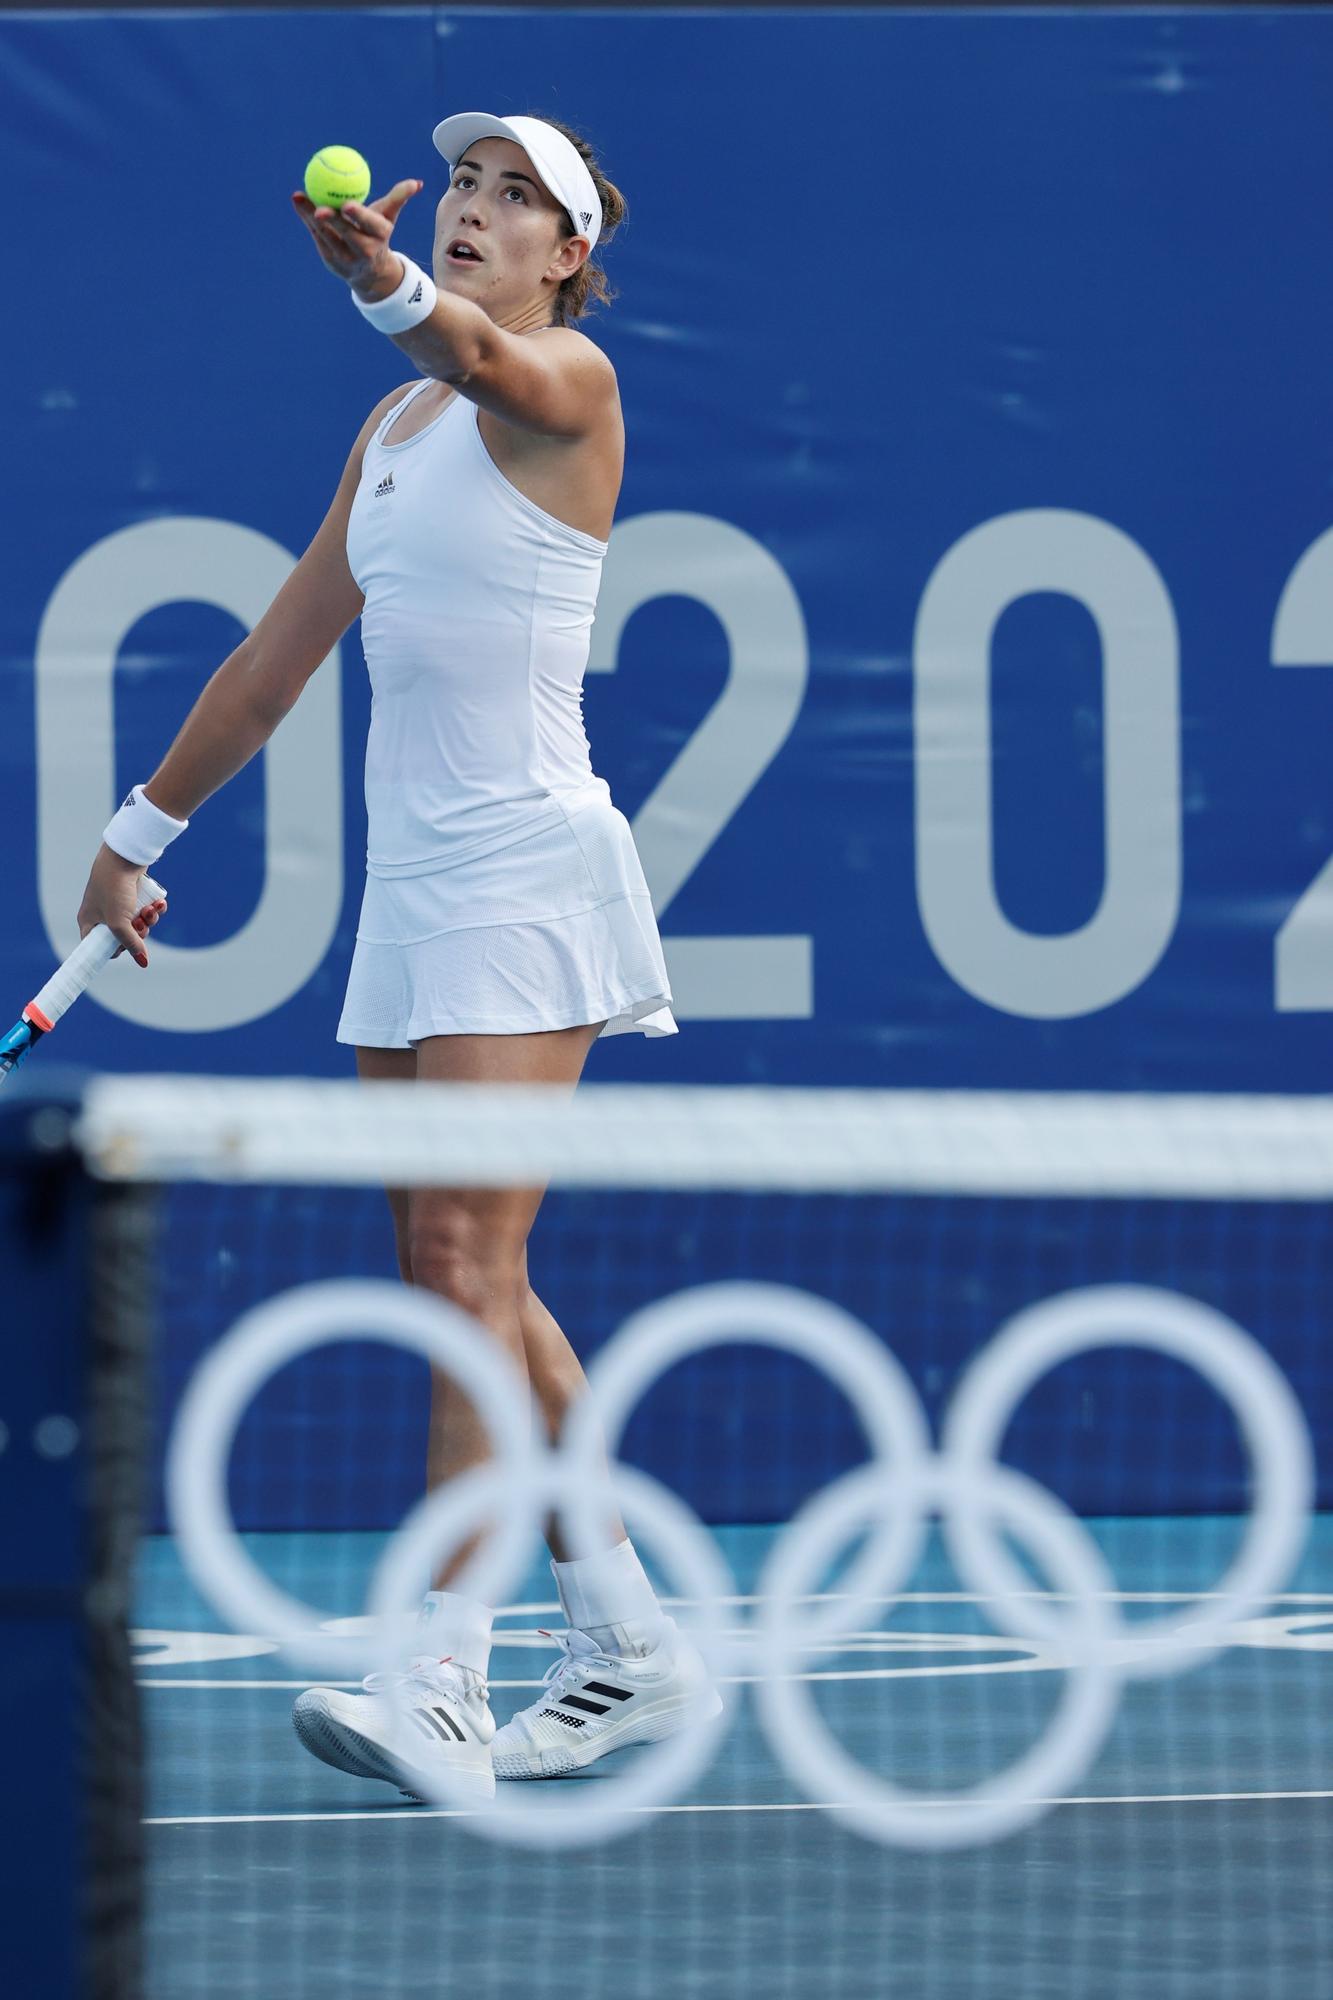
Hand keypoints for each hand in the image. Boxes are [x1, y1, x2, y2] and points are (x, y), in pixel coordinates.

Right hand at [77, 848, 167, 968]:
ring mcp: (119, 903)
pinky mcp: (134, 894)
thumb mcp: (119, 923)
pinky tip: (159, 903)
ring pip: (139, 923)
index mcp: (90, 921)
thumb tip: (143, 962)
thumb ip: (131, 944)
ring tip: (151, 909)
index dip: (114, 949)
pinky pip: (147, 910)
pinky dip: (155, 909)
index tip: (125, 947)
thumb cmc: (114, 889)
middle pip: (125, 936)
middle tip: (140, 924)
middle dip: (139, 932)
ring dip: (150, 919)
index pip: (99, 946)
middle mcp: (102, 913)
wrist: (124, 857)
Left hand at [291, 179, 423, 299]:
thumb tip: (416, 183)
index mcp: (380, 237)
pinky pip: (317, 236)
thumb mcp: (388, 217)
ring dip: (311, 216)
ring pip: (326, 234)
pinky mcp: (330, 261)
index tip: (347, 204)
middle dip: (334, 222)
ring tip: (299, 197)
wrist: (370, 273)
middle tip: (319, 207)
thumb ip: (398, 198)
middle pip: (346, 233)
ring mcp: (346, 259)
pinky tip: (299, 202)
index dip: (359, 216)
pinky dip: (307, 218)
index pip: (370, 225)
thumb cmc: (378, 235)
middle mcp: (364, 251)